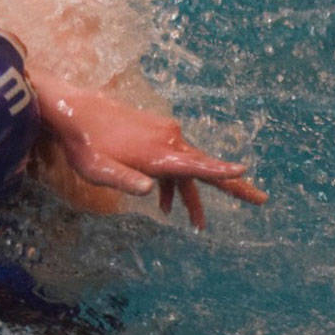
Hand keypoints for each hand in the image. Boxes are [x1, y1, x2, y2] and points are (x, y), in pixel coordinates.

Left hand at [34, 71, 267, 229]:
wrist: (72, 110)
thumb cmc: (84, 145)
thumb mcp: (98, 170)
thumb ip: (124, 180)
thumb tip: (150, 192)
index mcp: (158, 153)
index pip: (197, 165)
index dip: (222, 172)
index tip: (245, 171)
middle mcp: (167, 140)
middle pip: (204, 167)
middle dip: (231, 187)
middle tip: (261, 200)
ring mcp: (162, 132)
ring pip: (186, 166)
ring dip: (189, 194)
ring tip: (194, 223)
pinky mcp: (153, 130)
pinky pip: (171, 159)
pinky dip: (171, 180)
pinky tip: (161, 203)